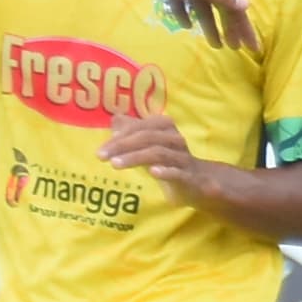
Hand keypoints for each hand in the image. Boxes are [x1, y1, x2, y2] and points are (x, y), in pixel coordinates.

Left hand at [103, 98, 223, 198]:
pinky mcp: (190, 176)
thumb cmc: (169, 161)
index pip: (140, 126)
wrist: (200, 183)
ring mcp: (183, 157)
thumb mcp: (149, 146)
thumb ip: (133, 132)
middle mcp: (174, 139)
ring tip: (115, 164)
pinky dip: (166, 171)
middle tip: (101, 156)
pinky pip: (178, 171)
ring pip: (159, 153)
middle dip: (122, 145)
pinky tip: (153, 173)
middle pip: (147, 137)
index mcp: (165, 128)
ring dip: (135, 157)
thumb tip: (114, 119)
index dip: (120, 135)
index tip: (101, 149)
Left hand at [129, 0, 256, 52]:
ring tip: (215, 45)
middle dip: (231, 29)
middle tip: (236, 49)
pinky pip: (184, 2)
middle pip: (223, 9)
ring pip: (204, 8)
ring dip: (210, 26)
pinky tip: (185, 25)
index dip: (245, 29)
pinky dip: (186, 14)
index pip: (235, 10)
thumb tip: (247, 4)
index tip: (252, 48)